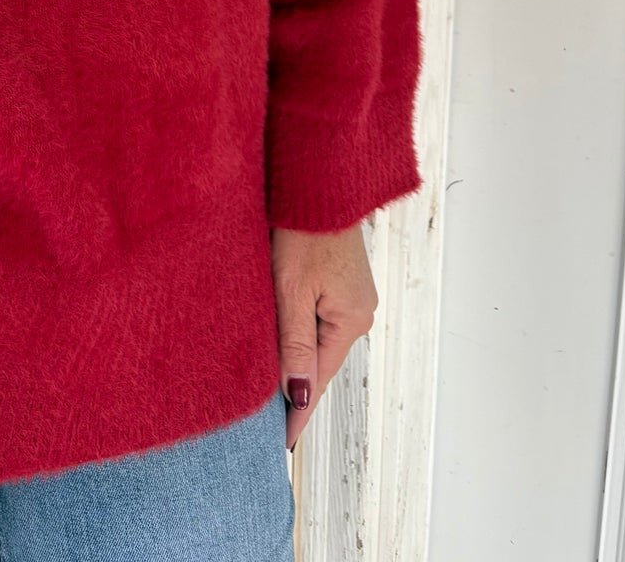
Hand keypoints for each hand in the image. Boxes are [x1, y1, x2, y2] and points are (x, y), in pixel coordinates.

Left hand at [269, 221, 378, 450]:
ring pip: (317, 338)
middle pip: (319, 360)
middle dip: (294, 386)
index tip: (283, 444)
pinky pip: (318, 317)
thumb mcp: (292, 288)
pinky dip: (299, 331)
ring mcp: (351, 296)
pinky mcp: (340, 280)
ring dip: (295, 356)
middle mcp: (357, 312)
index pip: (318, 380)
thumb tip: (299, 394)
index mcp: (350, 320)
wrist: (319, 180)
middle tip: (266, 419)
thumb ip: (294, 342)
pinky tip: (281, 340)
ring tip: (268, 386)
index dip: (298, 412)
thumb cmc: (305, 226)